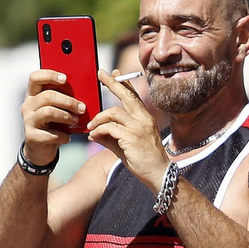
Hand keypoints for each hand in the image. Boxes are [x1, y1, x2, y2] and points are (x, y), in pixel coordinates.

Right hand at [20, 70, 81, 164]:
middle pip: (47, 96)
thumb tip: (85, 92)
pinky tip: (67, 137)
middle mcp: (28, 106)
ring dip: (66, 116)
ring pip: (48, 112)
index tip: (65, 78)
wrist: (41, 148)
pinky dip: (62, 136)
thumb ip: (64, 99)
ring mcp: (28, 121)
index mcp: (33, 95)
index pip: (35, 78)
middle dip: (68, 101)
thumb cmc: (52, 125)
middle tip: (82, 108)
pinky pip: (50, 134)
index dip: (50, 75)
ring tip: (76, 120)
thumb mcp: (57, 109)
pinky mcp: (31, 136)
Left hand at [86, 70, 167, 191]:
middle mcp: (144, 119)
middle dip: (112, 83)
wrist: (157, 174)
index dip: (123, 83)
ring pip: (113, 112)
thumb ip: (110, 136)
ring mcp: (139, 128)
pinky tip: (94, 136)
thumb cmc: (143, 161)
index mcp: (145, 119)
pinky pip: (110, 128)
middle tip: (101, 74)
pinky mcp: (131, 137)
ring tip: (91, 126)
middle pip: (126, 95)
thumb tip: (93, 133)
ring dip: (98, 118)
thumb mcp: (125, 145)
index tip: (114, 73)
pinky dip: (99, 131)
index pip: (134, 96)